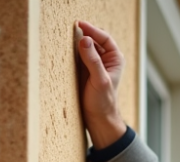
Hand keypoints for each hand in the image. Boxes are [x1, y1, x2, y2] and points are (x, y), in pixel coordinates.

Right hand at [75, 20, 126, 147]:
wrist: (98, 119)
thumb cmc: (103, 102)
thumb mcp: (99, 80)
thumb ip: (93, 60)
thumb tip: (84, 40)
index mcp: (115, 58)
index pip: (104, 38)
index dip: (92, 30)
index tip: (79, 25)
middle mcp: (106, 59)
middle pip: (94, 39)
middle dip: (83, 34)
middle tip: (70, 30)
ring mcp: (94, 63)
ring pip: (85, 46)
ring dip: (76, 42)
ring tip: (65, 39)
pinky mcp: (84, 69)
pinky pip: (77, 55)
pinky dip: (71, 52)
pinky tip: (64, 51)